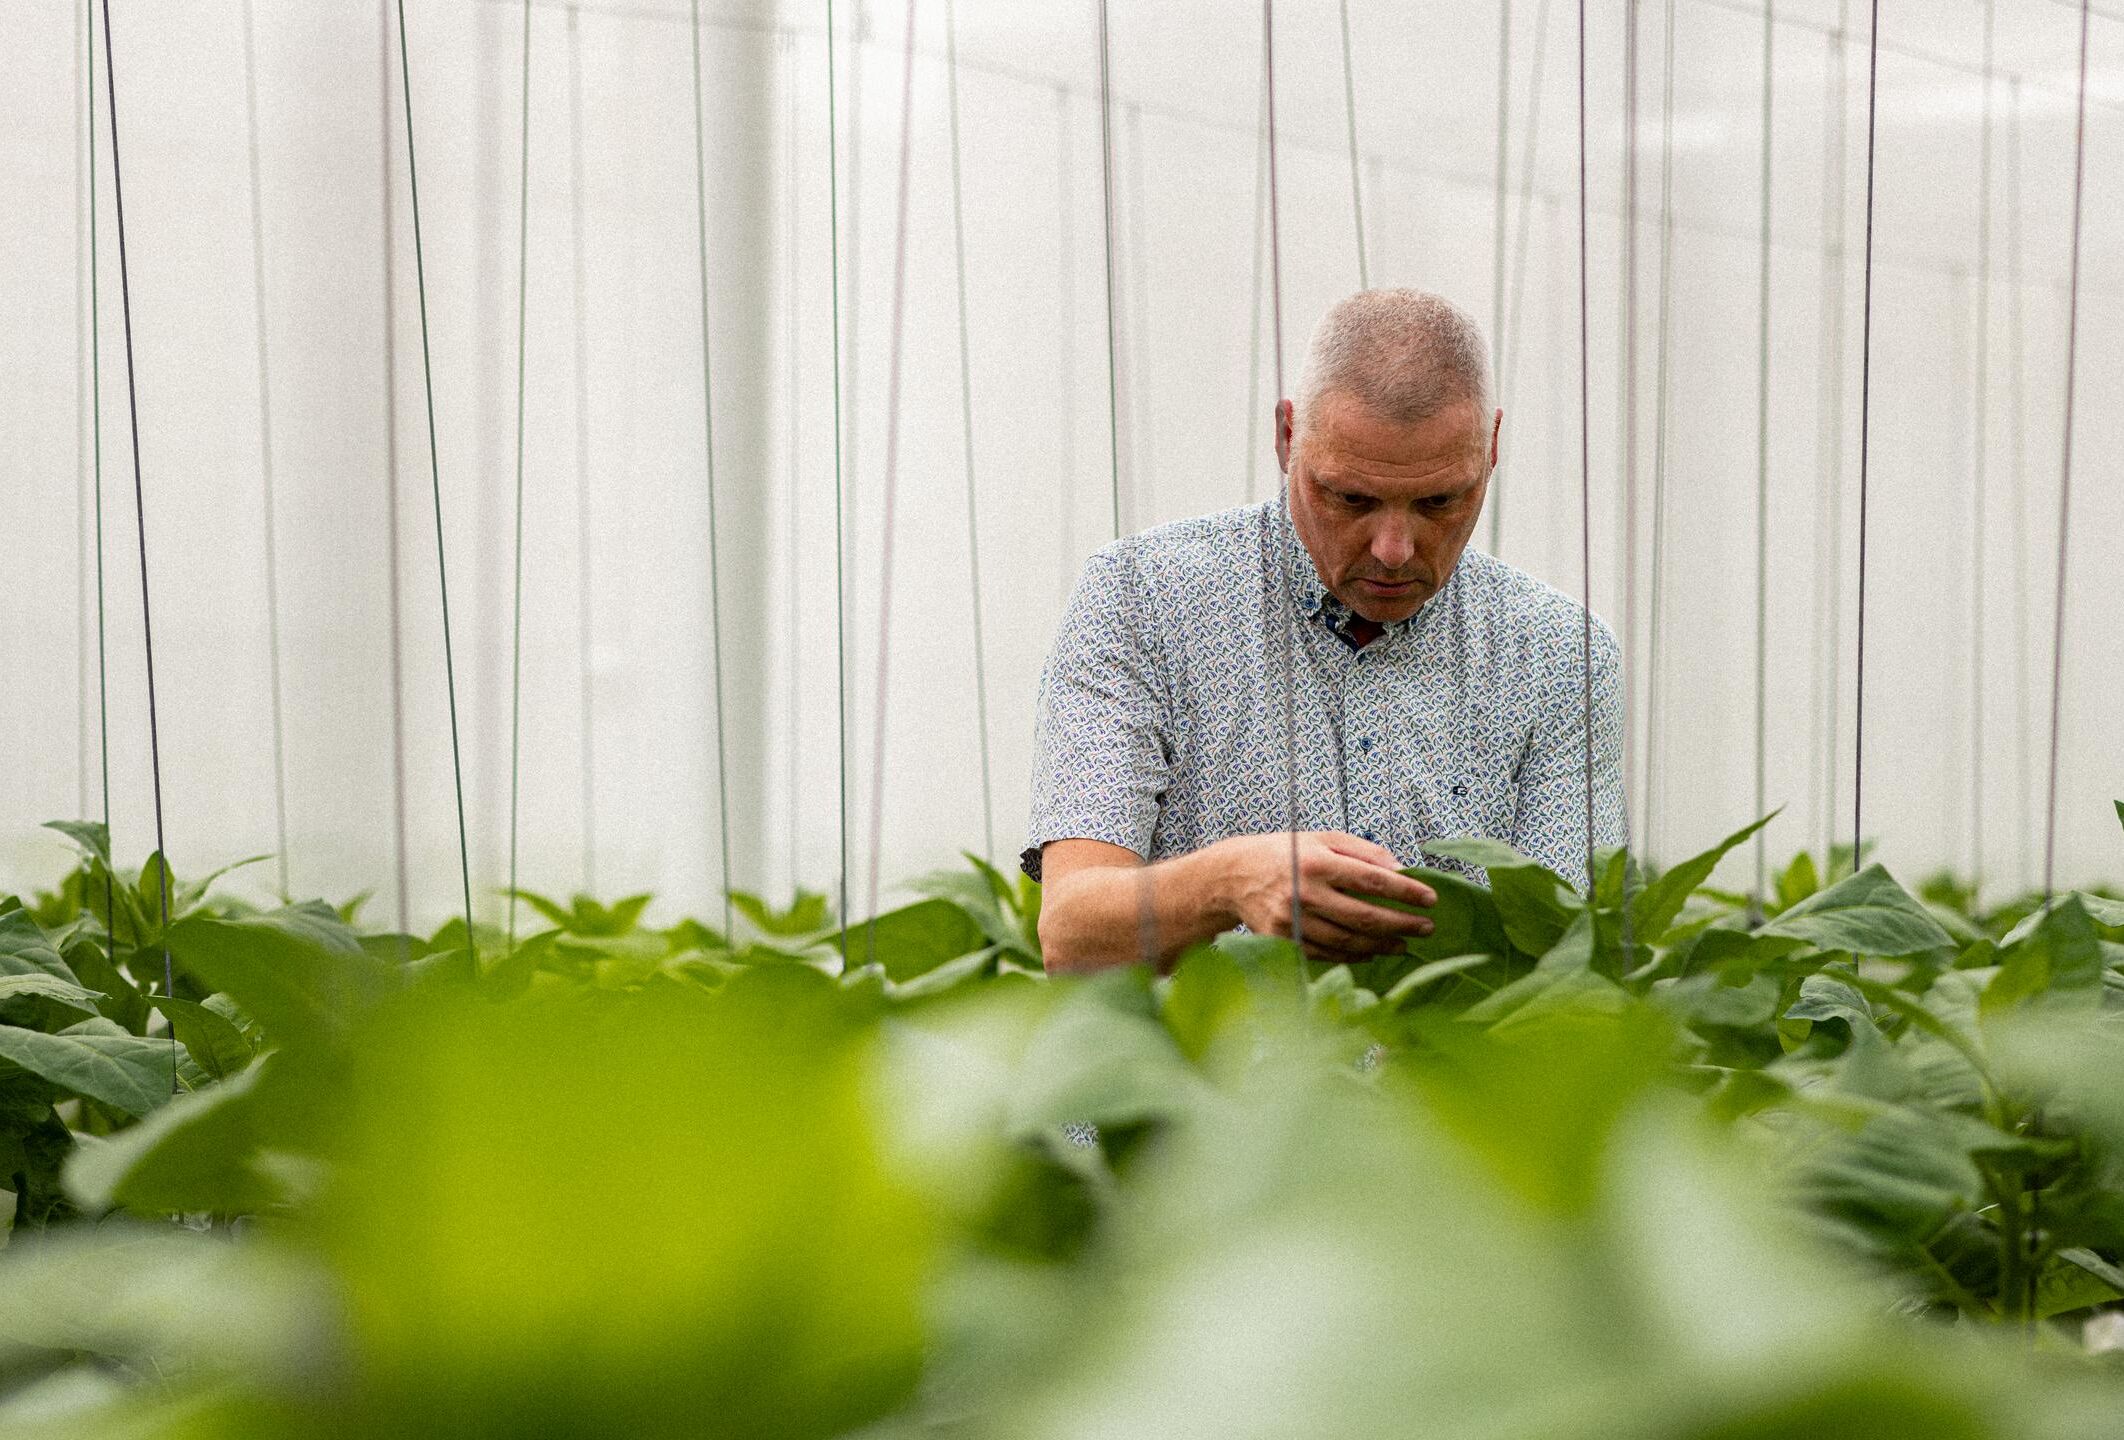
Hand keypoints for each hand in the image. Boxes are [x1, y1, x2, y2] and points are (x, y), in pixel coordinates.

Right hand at [1213, 831, 1436, 965]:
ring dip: (1381, 945)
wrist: (1233, 876)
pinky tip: (1372, 952)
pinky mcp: (1283, 941)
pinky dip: (1354, 956)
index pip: (1371, 879)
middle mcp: (1304, 892)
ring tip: (1403, 943)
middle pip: (1363, 916)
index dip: (1405, 891)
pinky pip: (1326, 954)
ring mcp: (1292, 920)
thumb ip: (1363, 850)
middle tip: (1426, 927)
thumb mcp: (1322, 839)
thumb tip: (1401, 868)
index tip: (1430, 899)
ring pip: (1347, 941)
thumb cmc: (1285, 854)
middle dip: (1401, 924)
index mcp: (1316, 861)